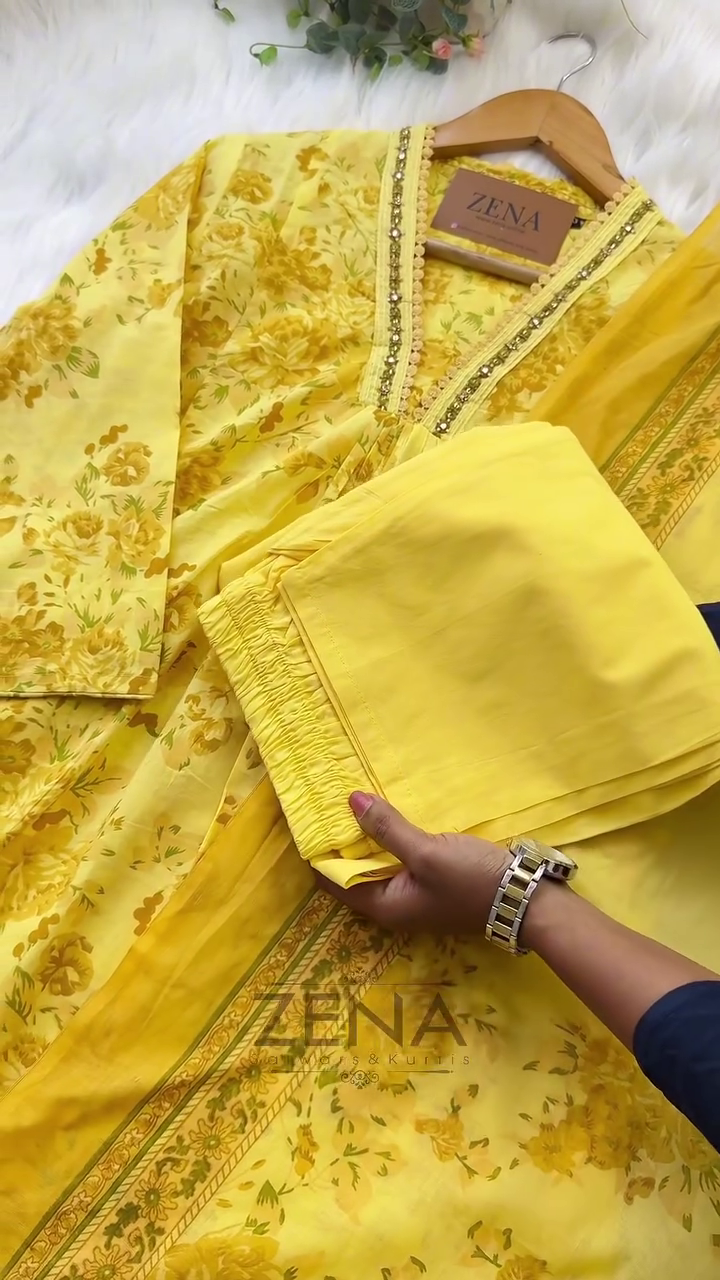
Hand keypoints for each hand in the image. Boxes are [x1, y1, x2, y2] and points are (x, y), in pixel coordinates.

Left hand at [316, 791, 511, 932]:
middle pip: (354, 873)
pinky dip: (389, 842)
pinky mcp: (430, 885)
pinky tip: (389, 818)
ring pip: (377, 865)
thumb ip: (387, 829)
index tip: (310, 817)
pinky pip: (398, 862)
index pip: (333, 880)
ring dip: (367, 839)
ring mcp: (413, 896)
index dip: (320, 851)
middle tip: (329, 802)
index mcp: (384, 906)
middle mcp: (393, 906)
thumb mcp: (427, 852)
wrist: (526, 900)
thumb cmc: (472, 880)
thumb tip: (350, 801)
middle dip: (343, 841)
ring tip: (354, 803)